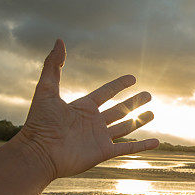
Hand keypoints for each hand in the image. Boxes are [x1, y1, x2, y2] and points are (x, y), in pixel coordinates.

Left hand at [14, 39, 157, 179]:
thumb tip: (59, 41)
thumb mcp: (45, 89)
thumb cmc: (39, 123)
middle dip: (134, 102)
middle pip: (119, 109)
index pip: (106, 93)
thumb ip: (53, 65)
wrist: (38, 153)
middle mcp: (93, 122)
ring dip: (139, 120)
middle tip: (149, 95)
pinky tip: (156, 142)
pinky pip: (127, 148)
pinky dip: (142, 146)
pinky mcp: (103, 152)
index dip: (119, 85)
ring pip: (125, 127)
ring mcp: (99, 138)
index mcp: (83, 107)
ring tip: (153, 113)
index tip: (132, 78)